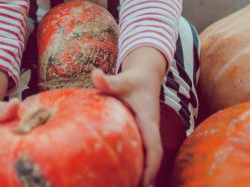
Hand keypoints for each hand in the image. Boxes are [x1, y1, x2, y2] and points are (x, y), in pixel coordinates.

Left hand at [91, 49, 164, 186]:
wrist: (145, 76)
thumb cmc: (132, 80)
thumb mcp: (121, 80)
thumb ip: (108, 81)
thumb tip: (94, 74)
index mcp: (148, 121)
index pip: (153, 147)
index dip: (151, 165)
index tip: (145, 181)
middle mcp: (151, 130)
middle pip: (154, 159)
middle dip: (148, 176)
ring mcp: (148, 134)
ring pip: (150, 158)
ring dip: (144, 174)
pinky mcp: (143, 135)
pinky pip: (144, 154)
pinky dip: (140, 167)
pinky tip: (127, 177)